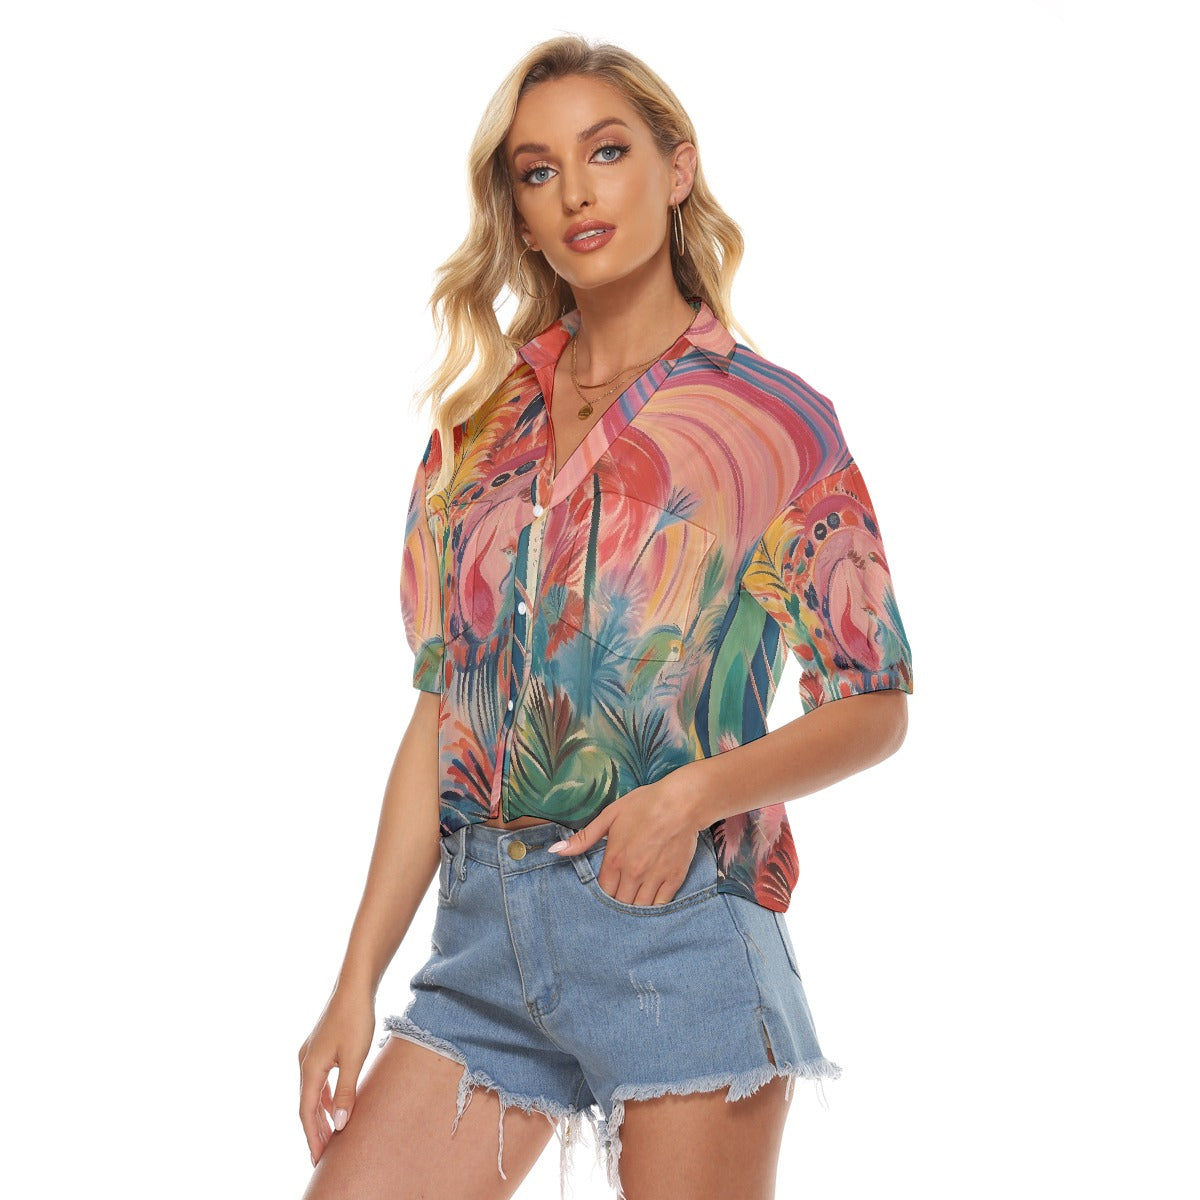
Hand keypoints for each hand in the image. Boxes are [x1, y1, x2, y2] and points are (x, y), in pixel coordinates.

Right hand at [297, 986, 375, 1166]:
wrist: (355, 985)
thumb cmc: (356, 1018)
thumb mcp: (355, 1058)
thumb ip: (346, 1092)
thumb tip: (338, 1124)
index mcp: (310, 1067)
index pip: (306, 1111)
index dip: (312, 1136)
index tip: (319, 1159)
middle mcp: (305, 1061)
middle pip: (306, 1104)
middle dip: (314, 1130)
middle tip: (323, 1155)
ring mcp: (311, 1053)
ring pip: (312, 1092)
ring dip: (319, 1114)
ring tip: (329, 1135)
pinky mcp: (320, 1046)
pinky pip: (319, 1080)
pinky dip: (324, 1096)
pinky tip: (333, 1104)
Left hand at [547, 776, 703, 905]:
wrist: (682, 802)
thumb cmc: (645, 804)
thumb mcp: (610, 815)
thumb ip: (583, 838)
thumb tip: (555, 850)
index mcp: (615, 859)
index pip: (603, 891)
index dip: (604, 891)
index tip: (608, 886)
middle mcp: (633, 873)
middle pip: (620, 903)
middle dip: (618, 900)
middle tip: (621, 893)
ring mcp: (654, 878)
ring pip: (639, 908)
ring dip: (635, 907)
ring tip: (634, 898)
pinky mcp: (674, 878)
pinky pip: (661, 904)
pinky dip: (654, 906)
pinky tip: (651, 898)